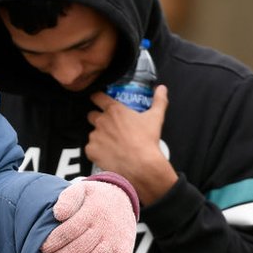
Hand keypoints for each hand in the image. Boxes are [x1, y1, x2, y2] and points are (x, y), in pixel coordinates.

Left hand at [42, 177, 136, 252]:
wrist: (122, 201)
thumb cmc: (93, 199)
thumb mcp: (81, 190)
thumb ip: (68, 199)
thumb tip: (58, 214)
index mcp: (93, 211)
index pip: (70, 230)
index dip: (55, 242)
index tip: (43, 249)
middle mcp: (107, 227)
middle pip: (80, 248)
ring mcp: (117, 242)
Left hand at [87, 85, 177, 204]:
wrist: (140, 165)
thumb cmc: (147, 139)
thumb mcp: (156, 117)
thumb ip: (159, 100)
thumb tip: (162, 88)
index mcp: (114, 110)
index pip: (97, 97)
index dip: (96, 97)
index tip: (97, 99)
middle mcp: (101, 121)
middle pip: (91, 115)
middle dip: (97, 119)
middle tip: (109, 127)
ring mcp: (94, 136)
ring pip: (92, 133)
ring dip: (99, 136)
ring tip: (111, 144)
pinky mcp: (90, 150)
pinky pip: (90, 148)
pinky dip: (97, 151)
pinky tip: (107, 155)